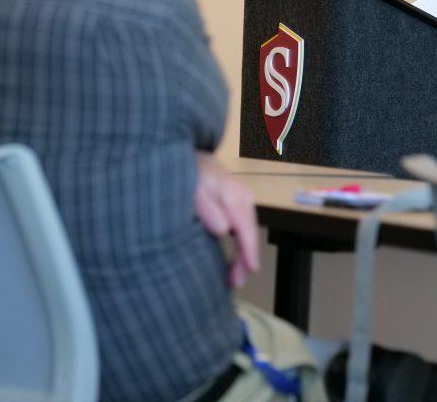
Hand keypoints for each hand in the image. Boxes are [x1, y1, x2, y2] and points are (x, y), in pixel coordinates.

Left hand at [194, 153, 259, 286]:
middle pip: (248, 233)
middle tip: (234, 283)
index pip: (246, 228)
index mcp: (235, 195)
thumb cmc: (187, 170)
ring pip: (245, 232)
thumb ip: (205, 207)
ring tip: (233, 278)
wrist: (185, 153)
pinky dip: (238, 244)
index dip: (248, 252)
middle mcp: (243, 197)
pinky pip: (240, 227)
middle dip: (244, 259)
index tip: (250, 271)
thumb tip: (223, 230)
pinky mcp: (235, 202)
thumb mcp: (192, 187)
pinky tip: (232, 259)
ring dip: (241, 255)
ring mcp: (241, 199)